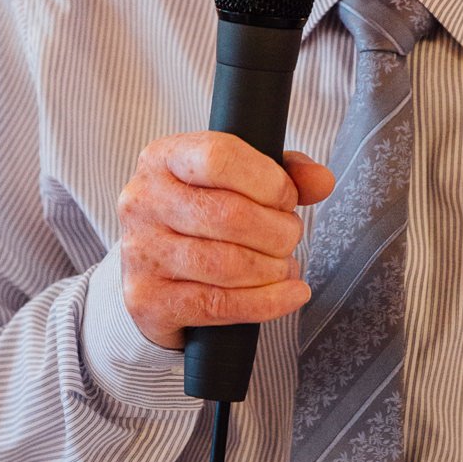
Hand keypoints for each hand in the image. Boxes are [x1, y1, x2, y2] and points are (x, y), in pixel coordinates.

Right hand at [117, 135, 334, 350]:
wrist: (156, 276)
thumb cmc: (203, 221)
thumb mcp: (240, 183)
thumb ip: (285, 174)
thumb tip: (321, 181)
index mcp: (164, 158)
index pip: (219, 157)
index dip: (268, 181)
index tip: (286, 198)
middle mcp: (143, 201)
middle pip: (230, 216)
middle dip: (278, 232)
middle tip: (288, 239)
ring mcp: (141, 252)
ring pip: (227, 264)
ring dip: (272, 269)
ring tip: (282, 266)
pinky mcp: (148, 299)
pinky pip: (219, 304)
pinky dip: (267, 302)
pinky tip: (289, 295)